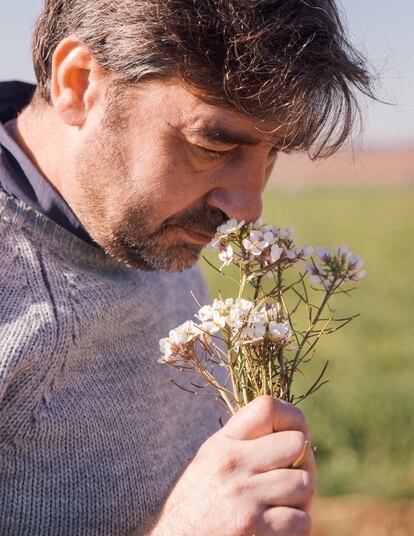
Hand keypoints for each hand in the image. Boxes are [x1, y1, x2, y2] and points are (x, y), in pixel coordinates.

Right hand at [146, 395, 315, 535]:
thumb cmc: (194, 502)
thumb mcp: (209, 460)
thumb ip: (241, 443)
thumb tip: (287, 431)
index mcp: (222, 443)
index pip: (267, 407)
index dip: (292, 417)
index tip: (295, 433)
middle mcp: (233, 463)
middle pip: (296, 443)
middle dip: (304, 462)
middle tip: (295, 475)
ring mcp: (244, 495)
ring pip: (304, 483)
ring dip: (302, 498)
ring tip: (286, 504)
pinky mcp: (252, 526)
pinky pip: (300, 520)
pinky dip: (297, 526)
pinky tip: (280, 526)